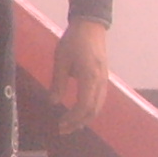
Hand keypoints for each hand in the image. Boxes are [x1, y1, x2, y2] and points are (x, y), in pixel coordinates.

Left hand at [51, 17, 109, 133]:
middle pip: (93, 110)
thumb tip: (53, 102)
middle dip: (78, 122)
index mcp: (89, 76)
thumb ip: (58, 82)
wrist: (90, 27)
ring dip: (85, 118)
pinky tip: (80, 113)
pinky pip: (99, 99)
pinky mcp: (103, 78)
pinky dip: (90, 110)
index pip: (84, 105)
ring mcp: (104, 80)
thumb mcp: (60, 60)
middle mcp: (100, 81)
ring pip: (98, 106)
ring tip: (70, 125)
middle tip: (63, 129)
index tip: (60, 124)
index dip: (73, 118)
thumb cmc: (73, 41)